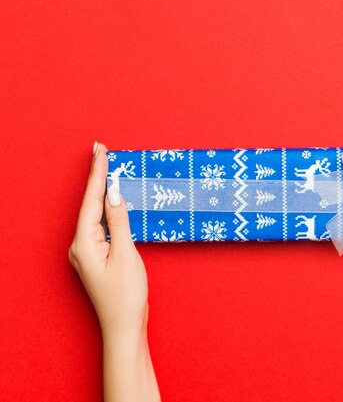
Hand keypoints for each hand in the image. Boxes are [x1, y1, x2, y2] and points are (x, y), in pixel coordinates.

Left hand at [68, 142, 147, 339]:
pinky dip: (107, 209)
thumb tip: (114, 194)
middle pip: (90, 204)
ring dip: (102, 191)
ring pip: (95, 214)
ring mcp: (88, 252)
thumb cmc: (126, 295)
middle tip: (101, 150)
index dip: (98, 173)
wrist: (124, 326)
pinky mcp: (98, 257)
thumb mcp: (126, 254)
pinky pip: (101, 226)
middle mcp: (81, 245)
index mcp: (84, 243)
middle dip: (97, 177)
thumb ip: (119, 222)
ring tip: (106, 168)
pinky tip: (112, 201)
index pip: (92, 200)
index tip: (101, 150)